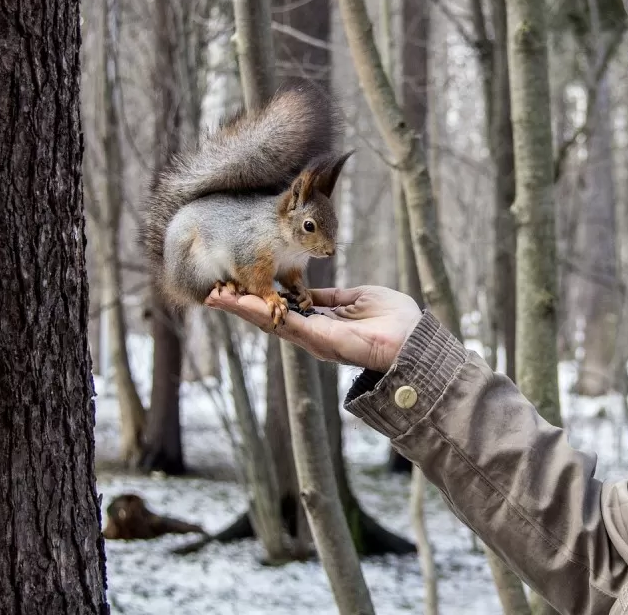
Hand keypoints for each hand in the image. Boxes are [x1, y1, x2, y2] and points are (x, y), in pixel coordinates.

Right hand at [205, 285, 422, 372]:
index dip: (261, 299)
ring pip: (272, 323)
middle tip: (213, 293)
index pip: (284, 310)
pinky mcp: (321, 341)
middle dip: (241, 306)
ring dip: (244, 309)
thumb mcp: (359, 297)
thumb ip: (332, 297)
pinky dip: (264, 314)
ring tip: (218, 296)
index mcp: (323, 322)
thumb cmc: (395, 319)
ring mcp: (315, 339)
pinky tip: (244, 304)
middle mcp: (314, 334)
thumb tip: (309, 292)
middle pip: (269, 318)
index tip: (238, 286)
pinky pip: (288, 325)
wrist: (414, 339)